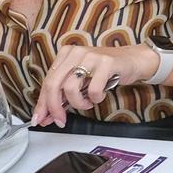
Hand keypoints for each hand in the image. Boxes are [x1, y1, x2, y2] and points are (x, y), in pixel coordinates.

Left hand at [33, 43, 154, 126]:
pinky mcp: (107, 63)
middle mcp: (76, 52)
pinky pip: (93, 89)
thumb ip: (63, 95)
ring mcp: (91, 56)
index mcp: (66, 54)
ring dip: (78, 103)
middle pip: (54, 84)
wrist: (132, 60)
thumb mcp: (81, 80)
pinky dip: (95, 98)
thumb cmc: (105, 71)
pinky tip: (99, 96)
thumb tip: (47, 115)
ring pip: (70, 88)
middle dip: (54, 107)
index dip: (42, 103)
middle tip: (60, 120)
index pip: (48, 81)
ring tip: (87, 103)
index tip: (40, 118)